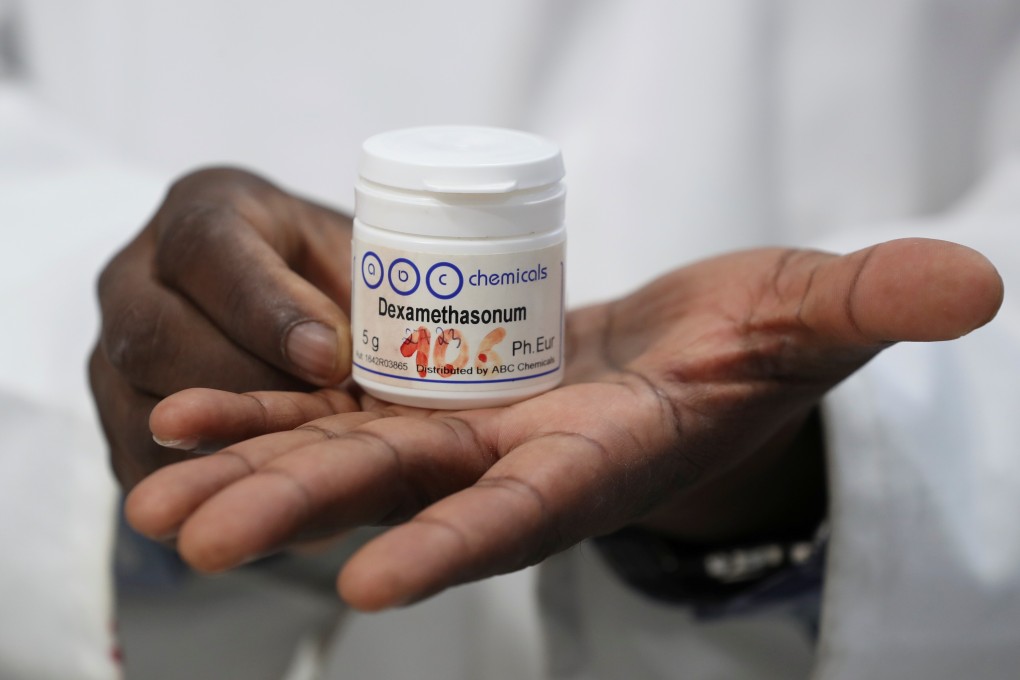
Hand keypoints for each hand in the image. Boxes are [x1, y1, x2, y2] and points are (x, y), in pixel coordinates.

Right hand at [89, 167, 356, 488]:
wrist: (286, 304)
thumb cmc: (328, 274)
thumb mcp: (356, 255)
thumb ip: (364, 287)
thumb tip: (369, 353)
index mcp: (204, 211)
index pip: (207, 247)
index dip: (267, 309)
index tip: (331, 357)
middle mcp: (135, 276)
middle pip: (152, 334)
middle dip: (245, 385)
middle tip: (321, 415)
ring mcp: (109, 351)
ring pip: (138, 406)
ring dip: (227, 439)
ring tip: (304, 452)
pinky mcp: (113, 417)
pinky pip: (139, 461)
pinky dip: (206, 478)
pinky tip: (269, 480)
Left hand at [125, 239, 1002, 609]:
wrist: (685, 355)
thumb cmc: (751, 344)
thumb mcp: (808, 313)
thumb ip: (870, 304)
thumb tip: (977, 285)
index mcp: (599, 455)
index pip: (529, 511)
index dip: (460, 544)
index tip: (370, 581)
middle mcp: (516, 462)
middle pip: (403, 495)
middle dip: (302, 516)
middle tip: (188, 540)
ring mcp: (464, 433)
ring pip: (350, 460)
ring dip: (254, 474)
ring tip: (155, 495)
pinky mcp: (434, 398)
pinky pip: (338, 409)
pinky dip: (268, 413)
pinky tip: (192, 410)